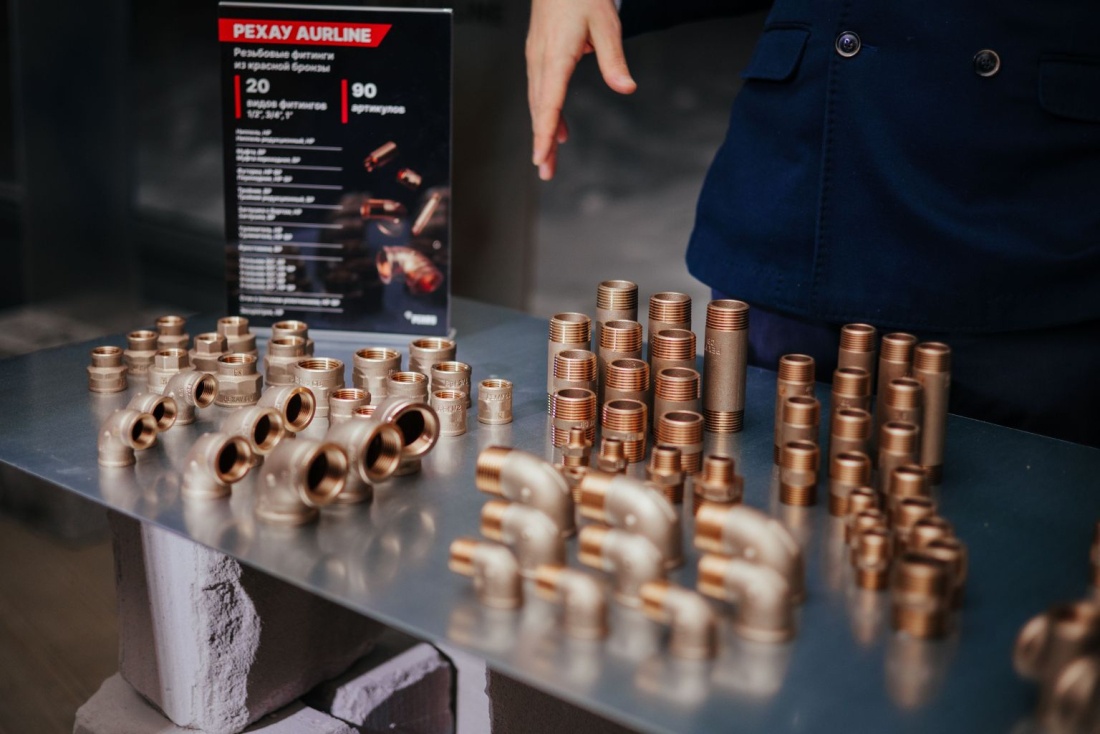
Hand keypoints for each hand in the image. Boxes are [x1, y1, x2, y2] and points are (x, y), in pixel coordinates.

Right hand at [526, 0, 636, 179]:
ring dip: (543, 131)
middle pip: (539, 109)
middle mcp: (540, 60)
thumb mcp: (606, 23)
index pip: (548, 102)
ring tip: (548, 159)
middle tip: (545, 172)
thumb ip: (614, 59)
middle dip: (541, 142)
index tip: (540, 157)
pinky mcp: (540, 55)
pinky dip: (548, 114)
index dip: (543, 132)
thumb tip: (626, 88)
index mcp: (556, 55)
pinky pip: (541, 91)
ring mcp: (537, 58)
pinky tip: (558, 130)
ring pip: (538, 102)